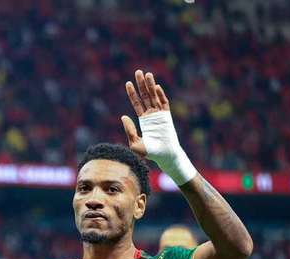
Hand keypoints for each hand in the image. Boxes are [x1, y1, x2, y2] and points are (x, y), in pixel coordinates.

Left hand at [122, 70, 196, 184]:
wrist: (165, 156)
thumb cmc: (150, 153)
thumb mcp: (135, 142)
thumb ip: (129, 130)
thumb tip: (123, 116)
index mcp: (143, 120)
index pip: (137, 103)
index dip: (132, 93)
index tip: (128, 83)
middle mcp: (151, 115)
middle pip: (145, 96)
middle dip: (141, 84)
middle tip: (137, 71)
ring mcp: (160, 115)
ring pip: (154, 96)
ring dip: (150, 85)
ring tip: (146, 74)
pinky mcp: (167, 117)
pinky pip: (163, 103)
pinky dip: (160, 95)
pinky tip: (155, 87)